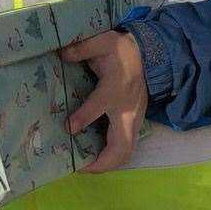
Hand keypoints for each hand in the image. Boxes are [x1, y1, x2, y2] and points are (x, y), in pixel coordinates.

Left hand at [61, 30, 147, 173]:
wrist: (148, 55)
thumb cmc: (121, 50)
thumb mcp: (103, 41)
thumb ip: (83, 47)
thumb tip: (63, 53)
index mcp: (115, 88)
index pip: (99, 106)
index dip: (83, 118)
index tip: (68, 128)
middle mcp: (127, 109)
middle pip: (122, 147)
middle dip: (101, 162)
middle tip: (78, 168)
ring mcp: (134, 120)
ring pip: (126, 152)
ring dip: (107, 164)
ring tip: (84, 168)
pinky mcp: (135, 124)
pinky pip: (126, 148)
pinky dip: (112, 158)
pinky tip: (94, 159)